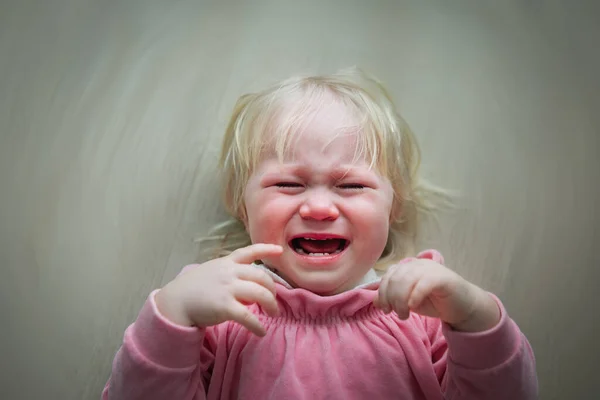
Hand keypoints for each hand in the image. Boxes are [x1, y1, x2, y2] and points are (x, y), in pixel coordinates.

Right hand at [156, 243, 282, 335]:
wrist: (175, 302)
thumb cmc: (194, 288)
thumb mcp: (212, 272)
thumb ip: (231, 274)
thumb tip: (250, 288)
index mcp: (226, 262)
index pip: (249, 251)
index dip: (266, 250)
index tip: (279, 251)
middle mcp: (229, 272)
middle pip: (262, 276)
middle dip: (273, 290)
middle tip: (274, 302)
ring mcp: (227, 288)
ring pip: (260, 294)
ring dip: (271, 305)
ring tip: (273, 314)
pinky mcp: (224, 306)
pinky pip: (248, 316)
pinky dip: (258, 325)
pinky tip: (261, 332)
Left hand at [373, 258, 499, 331]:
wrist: (462, 306)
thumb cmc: (434, 302)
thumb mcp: (408, 301)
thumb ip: (392, 297)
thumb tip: (375, 301)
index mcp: (408, 267)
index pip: (388, 275)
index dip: (382, 292)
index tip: (385, 309)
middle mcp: (418, 264)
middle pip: (395, 278)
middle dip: (390, 298)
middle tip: (396, 313)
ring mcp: (431, 269)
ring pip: (406, 280)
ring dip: (400, 301)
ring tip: (404, 315)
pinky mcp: (443, 278)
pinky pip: (424, 284)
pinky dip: (415, 296)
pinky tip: (413, 306)